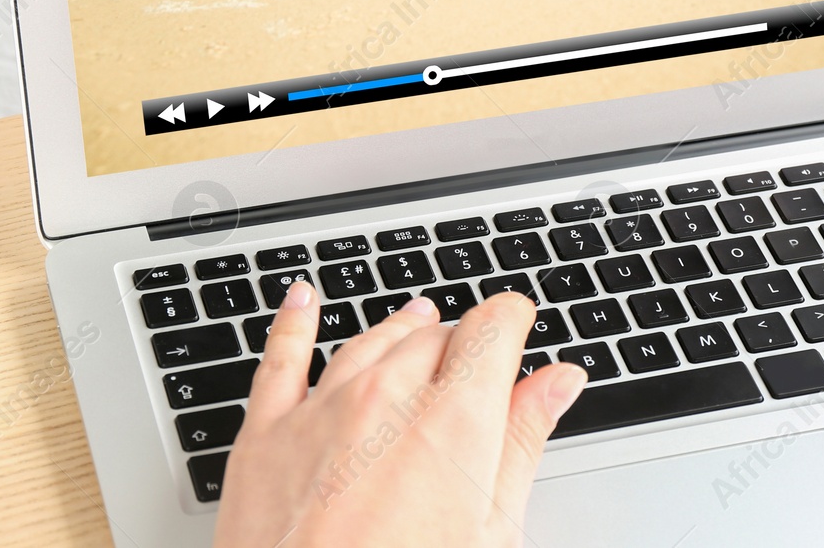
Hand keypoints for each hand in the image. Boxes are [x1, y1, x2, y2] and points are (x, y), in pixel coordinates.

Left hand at [212, 281, 587, 547]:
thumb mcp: (491, 533)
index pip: (492, 327)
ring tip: (416, 324)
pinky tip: (303, 299)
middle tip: (471, 364)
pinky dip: (294, 319)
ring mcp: (321, 410)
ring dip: (398, 329)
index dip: (511, 321)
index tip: (516, 325)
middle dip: (458, 342)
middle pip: (432, 334)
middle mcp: (386, 398)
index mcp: (453, 422)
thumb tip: (558, 382)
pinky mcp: (266, 432)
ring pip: (368, 339)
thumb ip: (523, 443)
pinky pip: (280, 355)